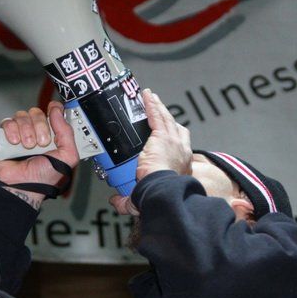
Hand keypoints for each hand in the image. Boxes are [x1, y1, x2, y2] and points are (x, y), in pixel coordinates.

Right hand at [0, 102, 78, 206]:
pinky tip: (14, 143)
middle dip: (40, 126)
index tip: (54, 109)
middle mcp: (37, 132)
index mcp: (53, 136)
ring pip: (22, 115)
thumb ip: (67, 133)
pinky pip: (8, 122)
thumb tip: (58, 112)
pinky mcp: (5, 136)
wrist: (22, 187)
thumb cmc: (43, 177)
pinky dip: (12, 131)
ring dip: (26, 131)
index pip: (54, 113)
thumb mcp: (67, 157)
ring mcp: (21, 133)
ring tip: (28, 147)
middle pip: (37, 112)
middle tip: (41, 143)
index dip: (55, 109)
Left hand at [109, 89, 191, 215]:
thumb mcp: (140, 199)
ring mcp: (174, 141)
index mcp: (181, 165)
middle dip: (166, 118)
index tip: (165, 136)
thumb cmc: (159, 195)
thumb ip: (126, 201)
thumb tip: (116, 201)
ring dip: (158, 107)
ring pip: (166, 119)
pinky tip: (146, 96)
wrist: (163, 190)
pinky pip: (157, 115)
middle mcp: (181, 151)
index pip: (179, 147)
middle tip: (158, 110)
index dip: (173, 139)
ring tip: (151, 98)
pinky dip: (152, 105)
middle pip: (175, 128)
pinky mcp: (163, 136)